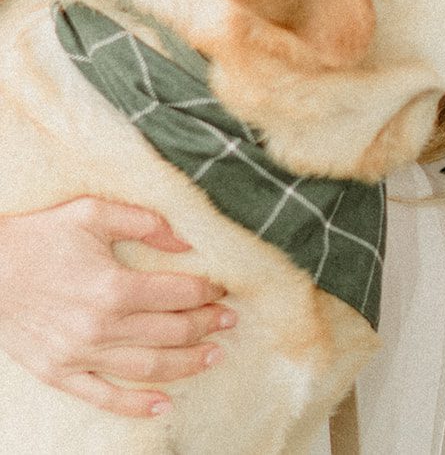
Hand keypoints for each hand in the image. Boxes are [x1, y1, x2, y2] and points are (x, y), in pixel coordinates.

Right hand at [0, 197, 232, 417]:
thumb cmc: (40, 236)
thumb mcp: (92, 212)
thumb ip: (145, 222)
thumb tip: (187, 241)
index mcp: (113, 287)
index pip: (181, 294)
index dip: (211, 291)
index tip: (226, 288)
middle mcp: (100, 326)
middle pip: (173, 332)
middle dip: (208, 326)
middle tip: (229, 320)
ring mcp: (79, 355)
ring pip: (149, 368)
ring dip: (188, 363)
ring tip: (214, 355)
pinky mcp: (58, 373)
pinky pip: (103, 397)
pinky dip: (135, 406)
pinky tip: (163, 405)